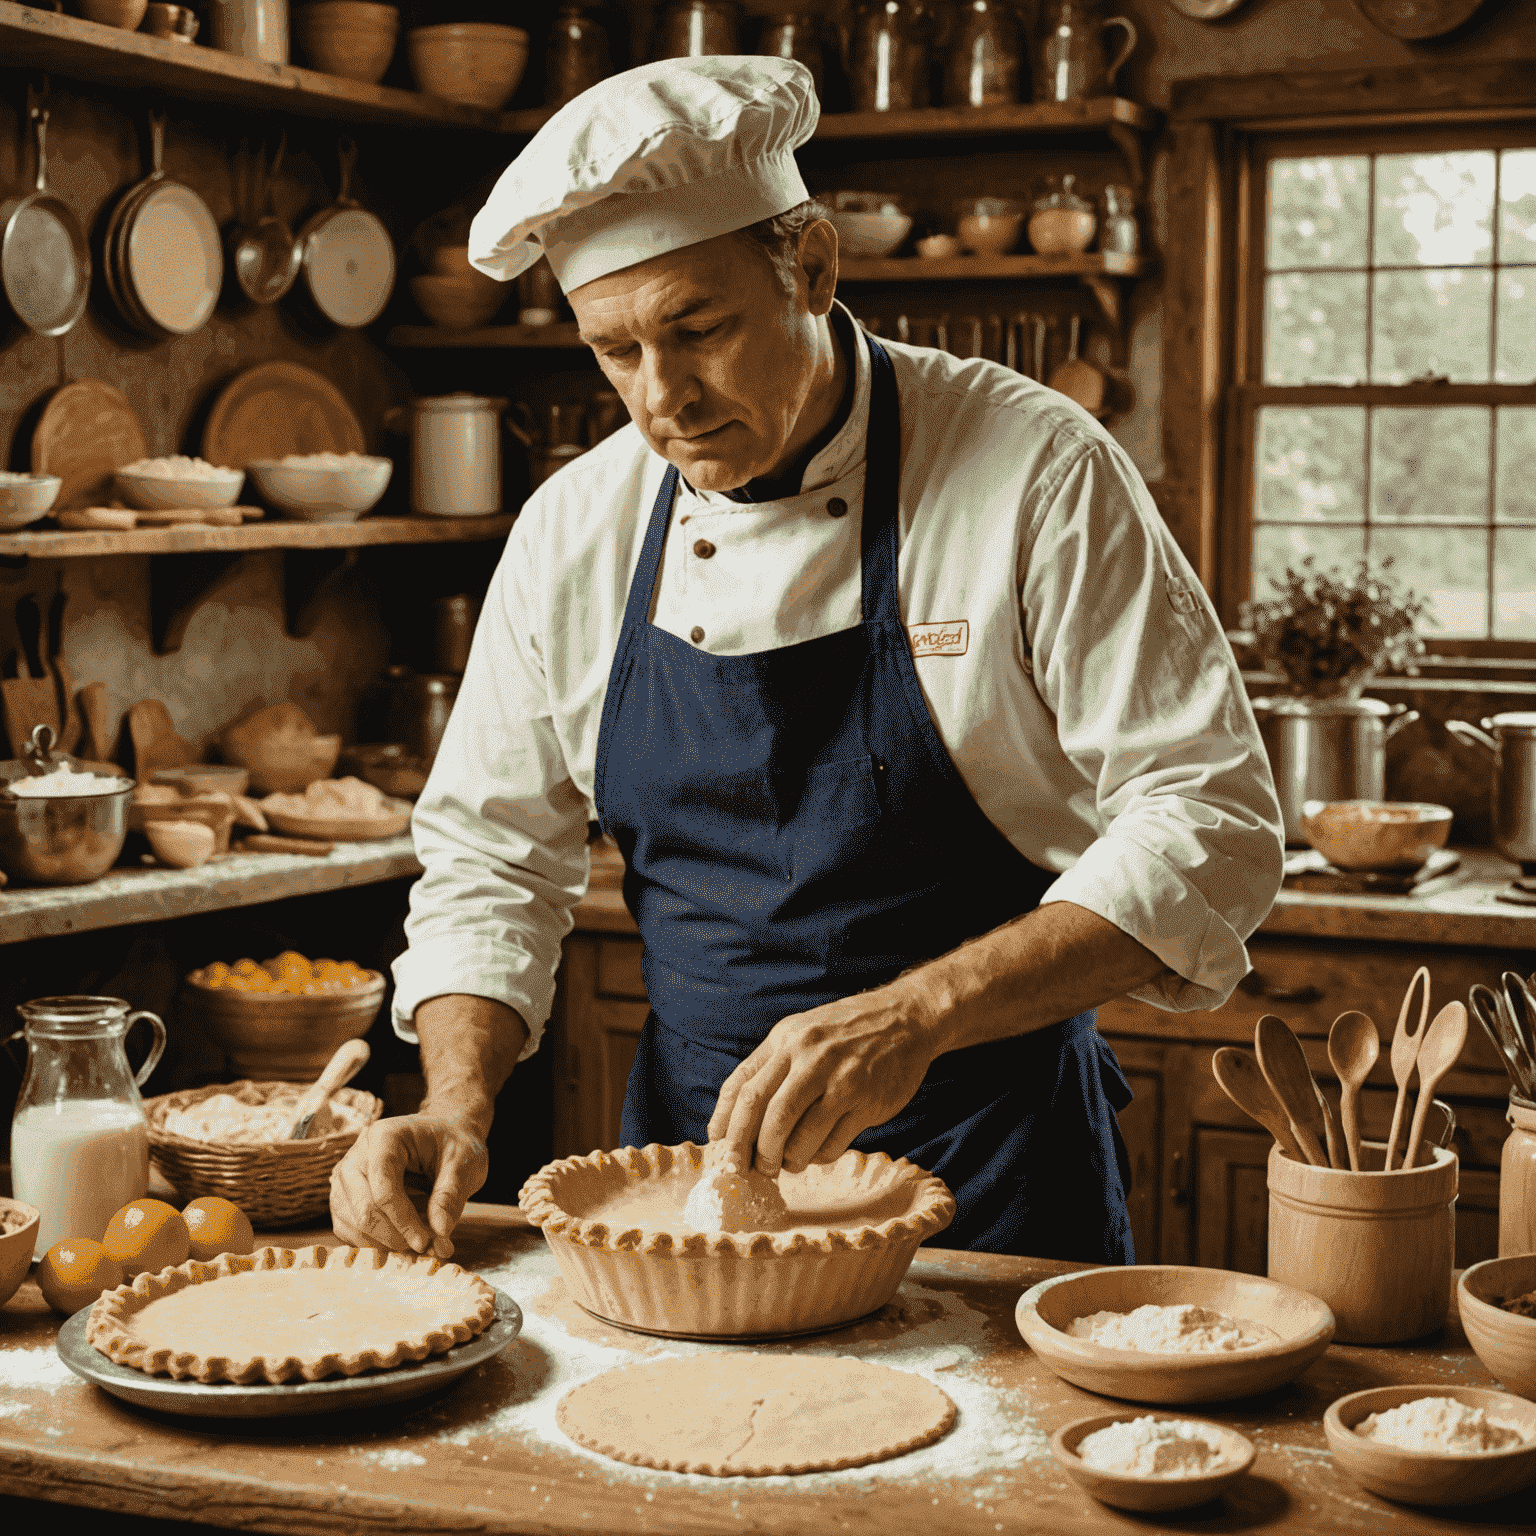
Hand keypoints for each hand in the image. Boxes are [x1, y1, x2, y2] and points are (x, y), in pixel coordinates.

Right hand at [330, 1114, 488, 1258]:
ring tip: (416, 1241)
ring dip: (382, 1242)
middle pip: (362, 1209)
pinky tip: (400, 1239)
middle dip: (393, 1235)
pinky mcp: (346, 1196)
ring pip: (350, 1223)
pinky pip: (347, 1228)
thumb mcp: (464, 1163)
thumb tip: (440, 1231)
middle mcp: (357, 1155)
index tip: (425, 1241)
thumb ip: (450, 1196)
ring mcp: (347, 1177)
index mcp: (385, 1137)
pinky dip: (371, 1242)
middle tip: (423, 1246)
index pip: (384, 1188)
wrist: (446, 1136)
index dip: (403, 1220)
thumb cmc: (454, 1144)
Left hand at [707, 985, 939, 1176]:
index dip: (725, 1124)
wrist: (905, 1019)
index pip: (743, 1087)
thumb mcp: (801, 1034)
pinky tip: (817, 1151)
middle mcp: (810, 1057)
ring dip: (787, 1160)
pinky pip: (831, 1144)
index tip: (720, 1150)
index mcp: (786, 1040)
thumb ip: (770, 1068)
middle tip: (753, 1169)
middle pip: (766, 1115)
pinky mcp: (867, 1102)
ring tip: (788, 1162)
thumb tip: (732, 1121)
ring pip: (797, 1136)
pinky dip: (817, 1157)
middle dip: (753, 1151)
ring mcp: (840, 1079)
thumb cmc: (845, 1034)